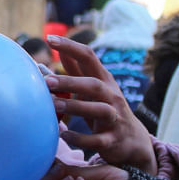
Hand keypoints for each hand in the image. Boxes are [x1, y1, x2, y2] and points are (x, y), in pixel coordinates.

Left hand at [46, 35, 157, 173]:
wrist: (132, 141)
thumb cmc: (106, 109)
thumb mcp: (94, 88)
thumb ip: (78, 70)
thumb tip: (59, 50)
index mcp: (103, 80)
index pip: (89, 57)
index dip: (70, 47)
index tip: (49, 38)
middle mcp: (111, 96)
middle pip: (93, 85)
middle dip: (70, 82)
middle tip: (46, 82)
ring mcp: (114, 117)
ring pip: (99, 110)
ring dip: (76, 107)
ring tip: (53, 105)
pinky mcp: (112, 139)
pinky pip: (97, 139)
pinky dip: (81, 138)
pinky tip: (64, 134)